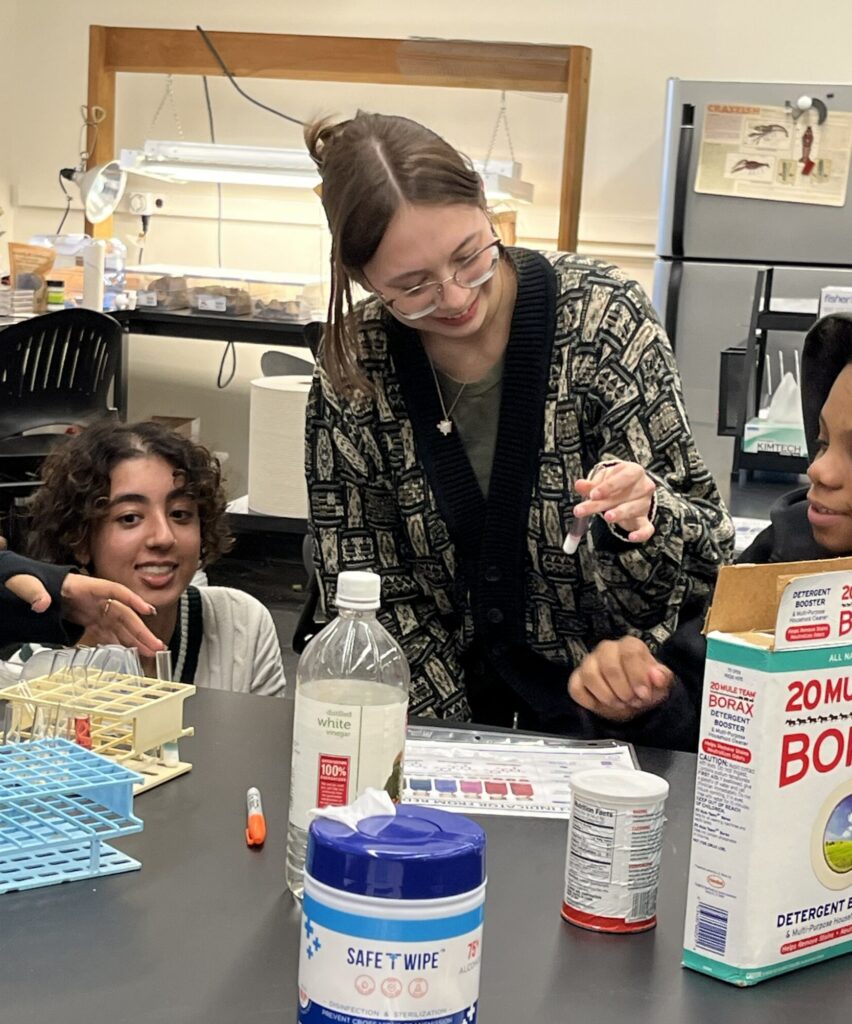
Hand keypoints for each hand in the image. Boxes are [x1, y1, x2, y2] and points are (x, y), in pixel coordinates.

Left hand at [4, 572, 164, 656]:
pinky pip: (109, 634)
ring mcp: (97, 611)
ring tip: (150, 653)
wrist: (36, 589)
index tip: (148, 611)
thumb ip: (35, 592)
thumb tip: (40, 604)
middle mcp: (98, 600)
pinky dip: (120, 643)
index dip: (133, 600)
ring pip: (121, 627)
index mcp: (87, 587)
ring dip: (136, 640)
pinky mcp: (92, 622)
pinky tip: (129, 652)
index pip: (115, 591)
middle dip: (142, 631)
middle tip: (156, 645)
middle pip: (125, 615)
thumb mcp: (30, 583)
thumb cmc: (37, 582)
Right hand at [568, 636, 673, 721]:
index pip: (630, 652)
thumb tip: (656, 676)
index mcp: (629, 645)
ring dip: (606, 696)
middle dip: (622, 689)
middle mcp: (606, 649)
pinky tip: (600, 705)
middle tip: (632, 701)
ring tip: (618, 704)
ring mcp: (589, 662)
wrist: (632, 699)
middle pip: (610, 665)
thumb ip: (662, 677)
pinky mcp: (577, 678)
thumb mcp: (661, 684)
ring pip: (590, 675)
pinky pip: (576, 688)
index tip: (643, 695)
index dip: (637, 676)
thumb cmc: (646, 687)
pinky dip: (588, 701)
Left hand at [574, 460, 655, 541]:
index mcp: (634, 471)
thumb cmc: (616, 482)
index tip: (593, 494)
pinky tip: (631, 537)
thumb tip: (579, 485)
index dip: (608, 486)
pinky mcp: (644, 519)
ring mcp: (645, 504)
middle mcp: (643, 487)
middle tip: (583, 510)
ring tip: (606, 517)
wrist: (629, 490)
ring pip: (632, 510)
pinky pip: (647, 528)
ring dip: (618, 514)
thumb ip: (591, 484)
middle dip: (601, 504)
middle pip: (624, 495)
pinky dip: (641, 534)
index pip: (625, 477)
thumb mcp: (603, 479)